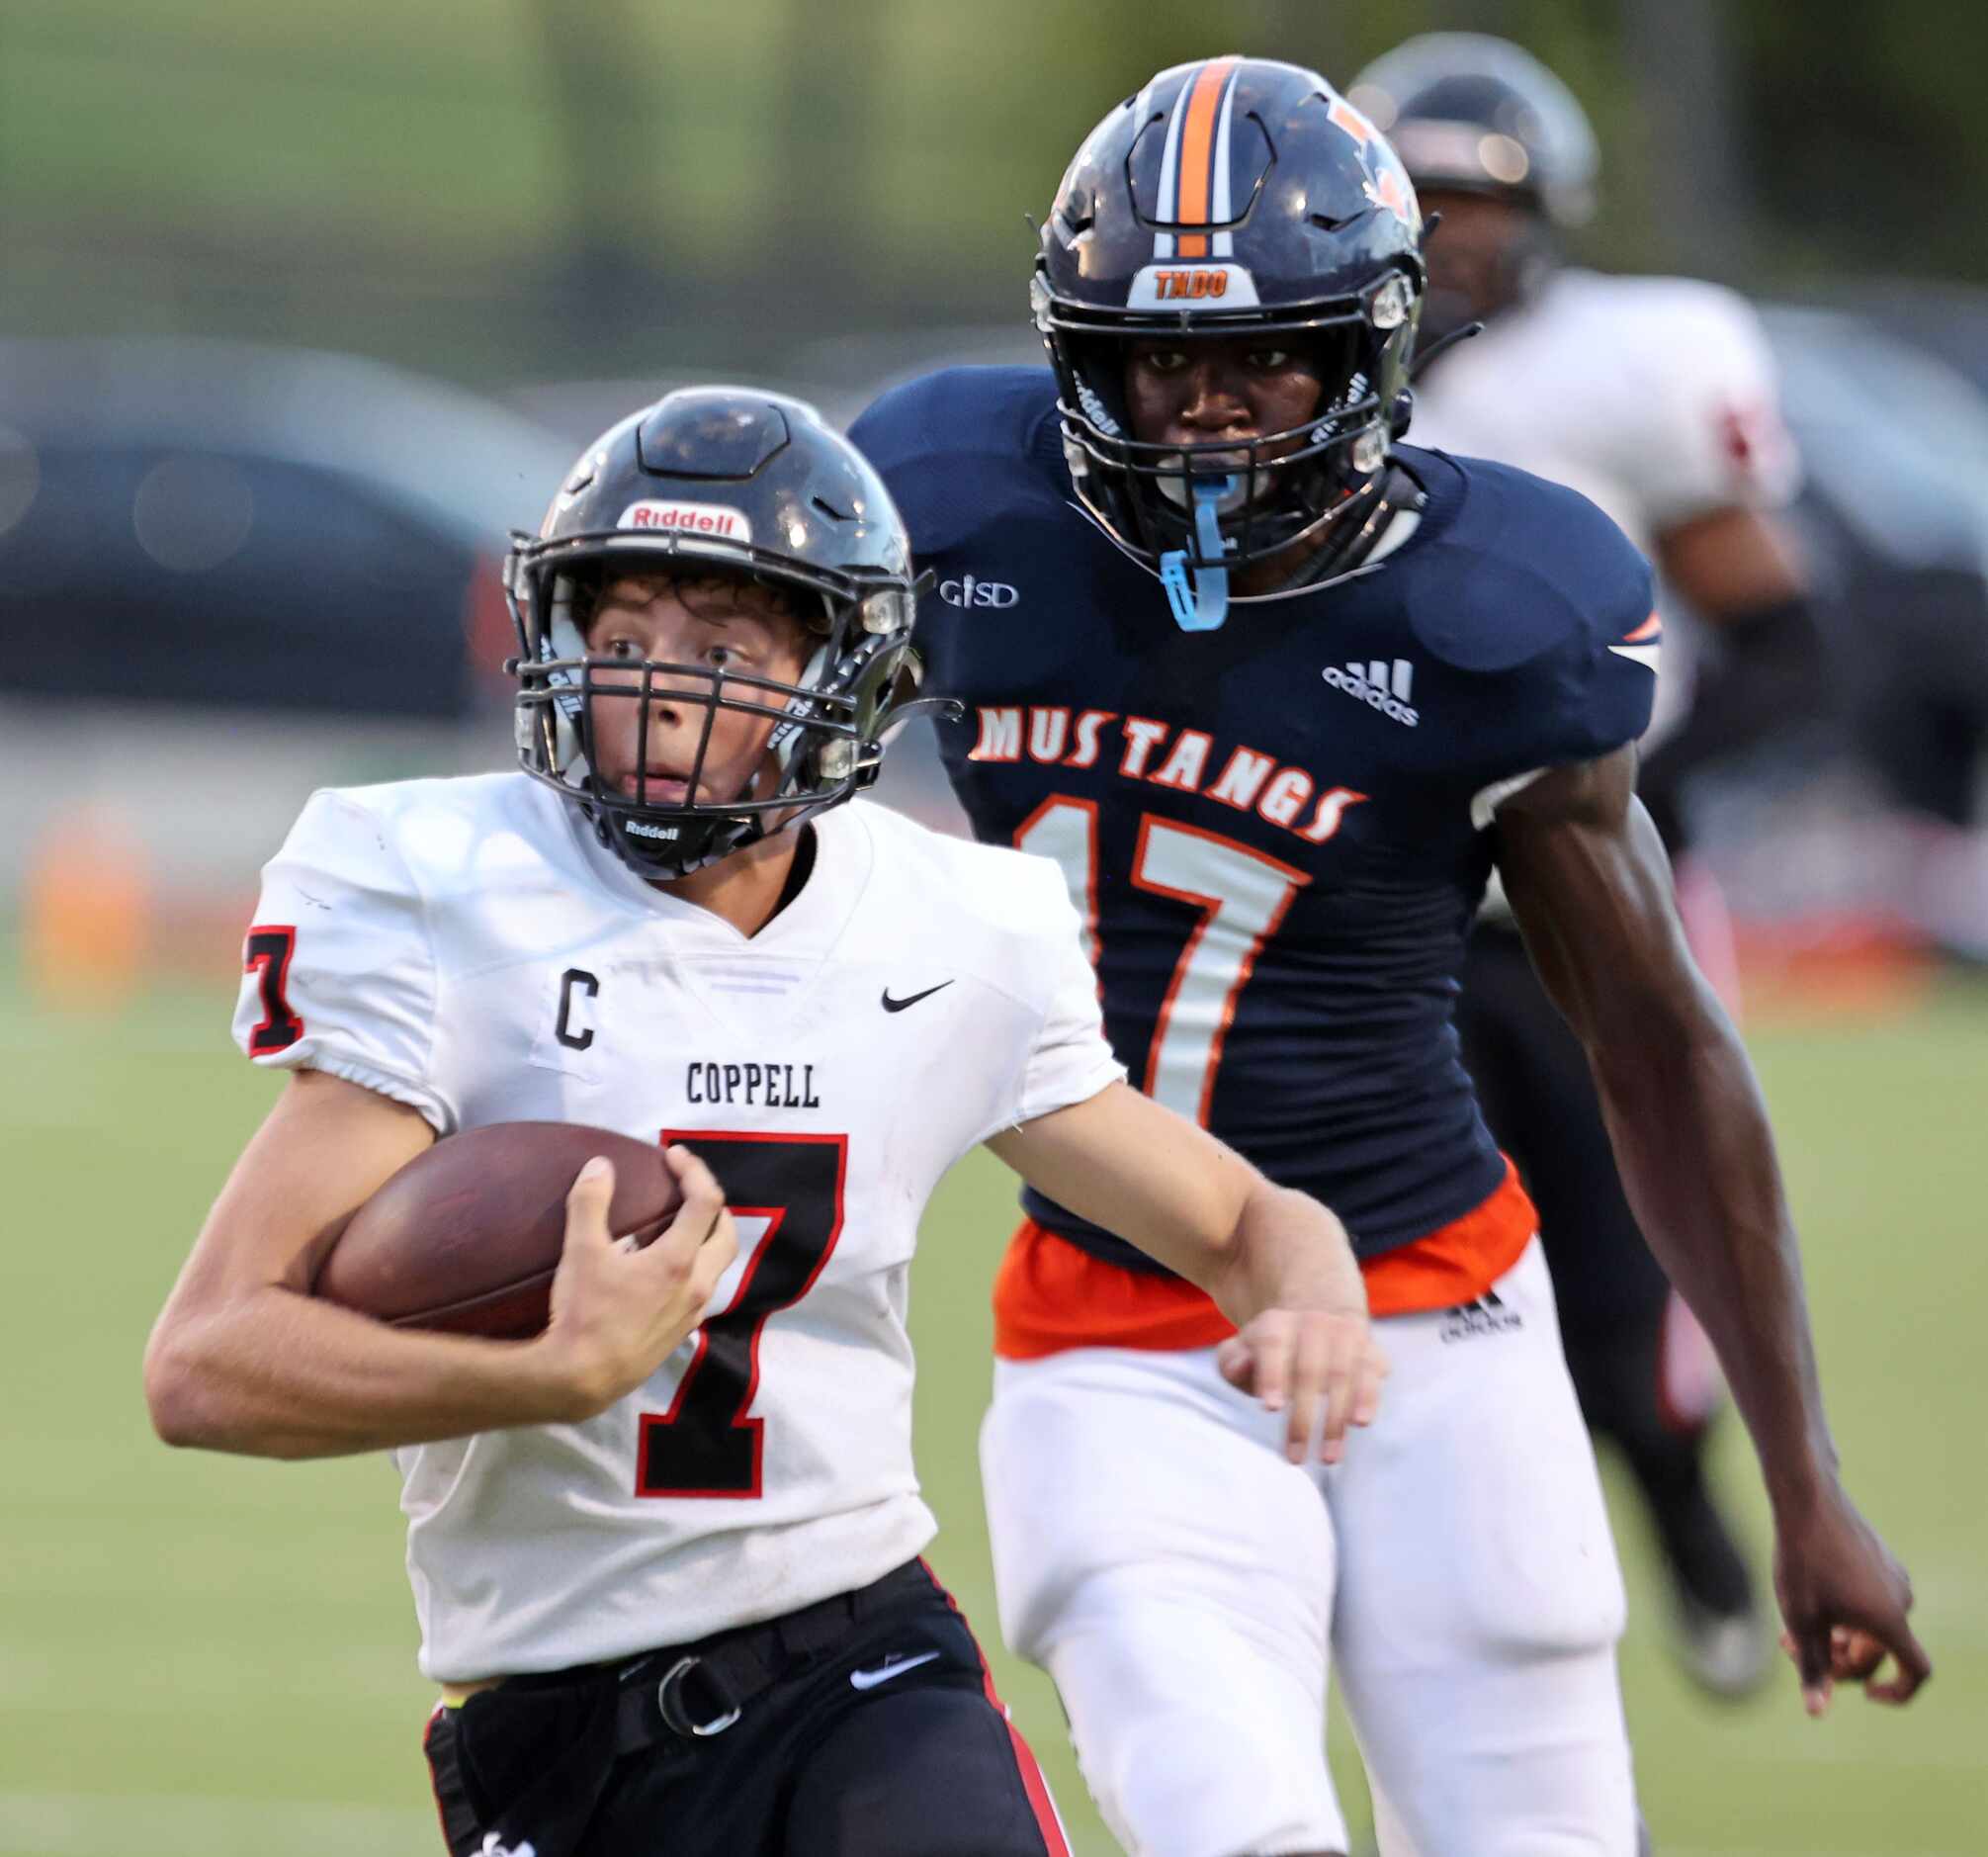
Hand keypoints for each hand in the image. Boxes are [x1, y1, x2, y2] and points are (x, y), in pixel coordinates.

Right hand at [537, 1147, 737, 1420]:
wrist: (581, 1380)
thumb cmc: (584, 1313)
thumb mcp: (581, 1253)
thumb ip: (590, 1203)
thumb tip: (600, 1165)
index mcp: (680, 1261)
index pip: (706, 1202)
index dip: (694, 1171)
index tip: (673, 1156)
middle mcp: (697, 1286)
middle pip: (726, 1235)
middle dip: (713, 1206)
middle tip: (686, 1190)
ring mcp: (692, 1315)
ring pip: (715, 1267)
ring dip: (705, 1240)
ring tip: (674, 1227)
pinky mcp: (679, 1334)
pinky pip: (699, 1292)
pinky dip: (691, 1269)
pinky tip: (660, 1271)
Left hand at [1217, 1309, 1386, 1464]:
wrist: (1317, 1319)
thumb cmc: (1272, 1351)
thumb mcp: (1244, 1352)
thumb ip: (1233, 1361)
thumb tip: (1239, 1367)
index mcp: (1276, 1323)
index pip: (1272, 1345)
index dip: (1272, 1375)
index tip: (1270, 1408)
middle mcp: (1313, 1323)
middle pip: (1308, 1370)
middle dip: (1302, 1418)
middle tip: (1294, 1458)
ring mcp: (1345, 1335)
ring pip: (1342, 1376)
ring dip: (1335, 1420)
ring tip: (1328, 1459)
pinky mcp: (1369, 1351)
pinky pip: (1371, 1374)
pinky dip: (1368, 1397)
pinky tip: (1360, 1422)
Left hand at [1772, 1479, 1929, 1713]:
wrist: (1807, 1497)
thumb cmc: (1803, 1561)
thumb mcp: (1802, 1620)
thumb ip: (1813, 1668)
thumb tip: (1818, 1712)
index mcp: (1890, 1621)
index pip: (1917, 1671)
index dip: (1899, 1692)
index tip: (1867, 1695)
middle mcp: (1902, 1599)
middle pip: (1878, 1651)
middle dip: (1838, 1659)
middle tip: (1791, 1649)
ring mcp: (1893, 1576)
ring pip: (1869, 1624)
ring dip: (1835, 1635)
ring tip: (1790, 1628)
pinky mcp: (1879, 1557)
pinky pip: (1868, 1598)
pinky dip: (1842, 1610)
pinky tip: (1805, 1601)